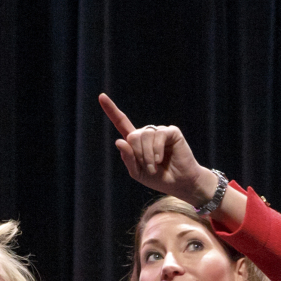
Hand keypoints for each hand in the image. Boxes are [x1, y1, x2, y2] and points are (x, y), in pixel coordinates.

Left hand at [98, 93, 218, 206]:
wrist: (179, 183)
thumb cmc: (159, 178)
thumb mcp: (137, 172)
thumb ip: (128, 158)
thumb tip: (119, 141)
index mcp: (136, 142)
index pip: (121, 123)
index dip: (111, 110)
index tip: (101, 96)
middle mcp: (147, 134)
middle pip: (132, 136)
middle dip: (138, 155)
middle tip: (148, 168)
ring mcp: (159, 131)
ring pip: (144, 136)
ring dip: (147, 156)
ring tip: (155, 166)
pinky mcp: (171, 132)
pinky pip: (159, 136)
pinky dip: (157, 150)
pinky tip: (161, 159)